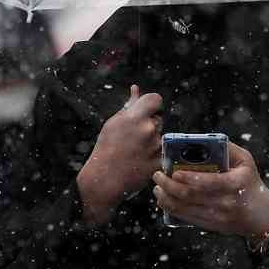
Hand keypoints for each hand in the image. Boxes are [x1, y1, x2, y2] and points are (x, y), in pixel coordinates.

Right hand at [77, 84, 163, 224]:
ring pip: (160, 135)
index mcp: (134, 117)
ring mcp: (155, 145)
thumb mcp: (113, 123)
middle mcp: (148, 129)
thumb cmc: (105, 149)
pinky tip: (141, 160)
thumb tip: (136, 89)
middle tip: (133, 138)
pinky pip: (163, 151)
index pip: (155, 99)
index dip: (151, 104)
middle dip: (149, 125)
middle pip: (157, 119)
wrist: (104, 179)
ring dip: (152, 140)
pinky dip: (155, 155)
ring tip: (135, 151)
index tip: (146, 111)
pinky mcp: (161, 160)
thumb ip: (129, 105)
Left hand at [153, 142, 268, 241]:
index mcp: (236, 183)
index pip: (209, 181)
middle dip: (169, 186)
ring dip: (166, 198)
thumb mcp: (246, 161)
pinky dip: (172, 209)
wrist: (262, 216)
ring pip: (185, 208)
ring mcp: (218, 216)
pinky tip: (163, 200)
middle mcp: (226, 202)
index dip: (189, 177)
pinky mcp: (211, 226)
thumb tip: (202, 141)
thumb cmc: (251, 182)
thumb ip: (227, 148)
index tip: (174, 171)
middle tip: (157, 175)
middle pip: (191, 195)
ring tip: (157, 188)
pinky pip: (187, 218)